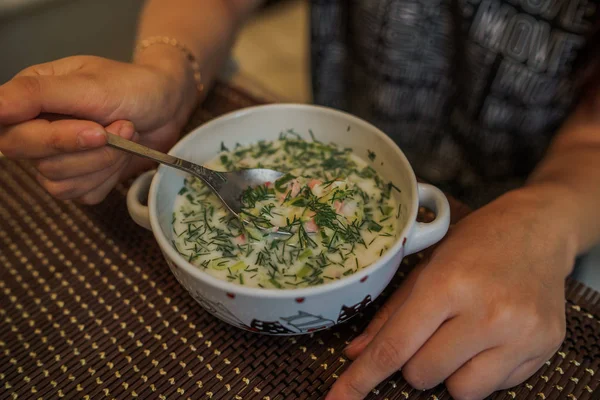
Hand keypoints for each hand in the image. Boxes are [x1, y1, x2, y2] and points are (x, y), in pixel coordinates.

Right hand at [0, 52, 197, 203]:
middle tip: (121, 127)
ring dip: (105, 163)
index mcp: (30, 100)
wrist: (166, 106)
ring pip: (61, 184)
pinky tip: (123, 155)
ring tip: (127, 134)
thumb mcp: (88, 83)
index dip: (54, 140)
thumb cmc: (131, 87)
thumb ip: (37, 93)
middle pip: (39, 163)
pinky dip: (109, 177)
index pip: (13, 134)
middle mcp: (37, 130)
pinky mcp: (81, 180)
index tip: (95, 130)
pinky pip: (83, 195)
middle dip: (91, 150)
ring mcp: (58, 159)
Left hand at [327, 188, 573, 399]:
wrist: (536, 231)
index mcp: (448, 284)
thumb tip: (356, 354)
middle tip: (430, 332)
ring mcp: (520, 333)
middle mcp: (486, 313)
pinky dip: (482, 371)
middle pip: (422, 374)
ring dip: (449, 372)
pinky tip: (491, 337)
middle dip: (414, 362)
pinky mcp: (545, 347)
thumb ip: (390, 316)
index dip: (362, 377)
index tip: (339, 398)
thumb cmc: (475, 243)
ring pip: (460, 391)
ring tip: (461, 337)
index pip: (395, 347)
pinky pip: (497, 387)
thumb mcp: (425, 267)